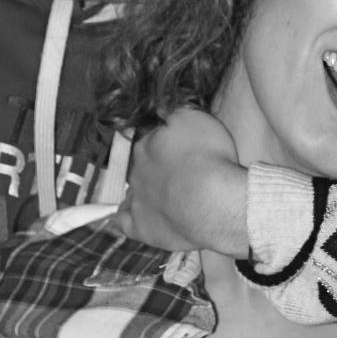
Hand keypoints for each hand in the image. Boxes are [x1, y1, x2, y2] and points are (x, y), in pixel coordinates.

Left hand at [112, 108, 248, 255]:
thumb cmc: (207, 157)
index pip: (153, 140)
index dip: (169, 144)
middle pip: (143, 166)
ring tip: (167, 195)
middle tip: (182, 171)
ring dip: (145, 191)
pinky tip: (135, 217)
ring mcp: (137, 201)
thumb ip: (174, 112)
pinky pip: (125, 222)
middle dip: (158, 167)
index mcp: (146, 145)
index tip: (184, 147)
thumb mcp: (194, 118)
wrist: (210, 201)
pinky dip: (128, 218)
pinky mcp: (141, 228)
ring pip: (133, 191)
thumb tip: (162, 110)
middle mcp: (136, 171)